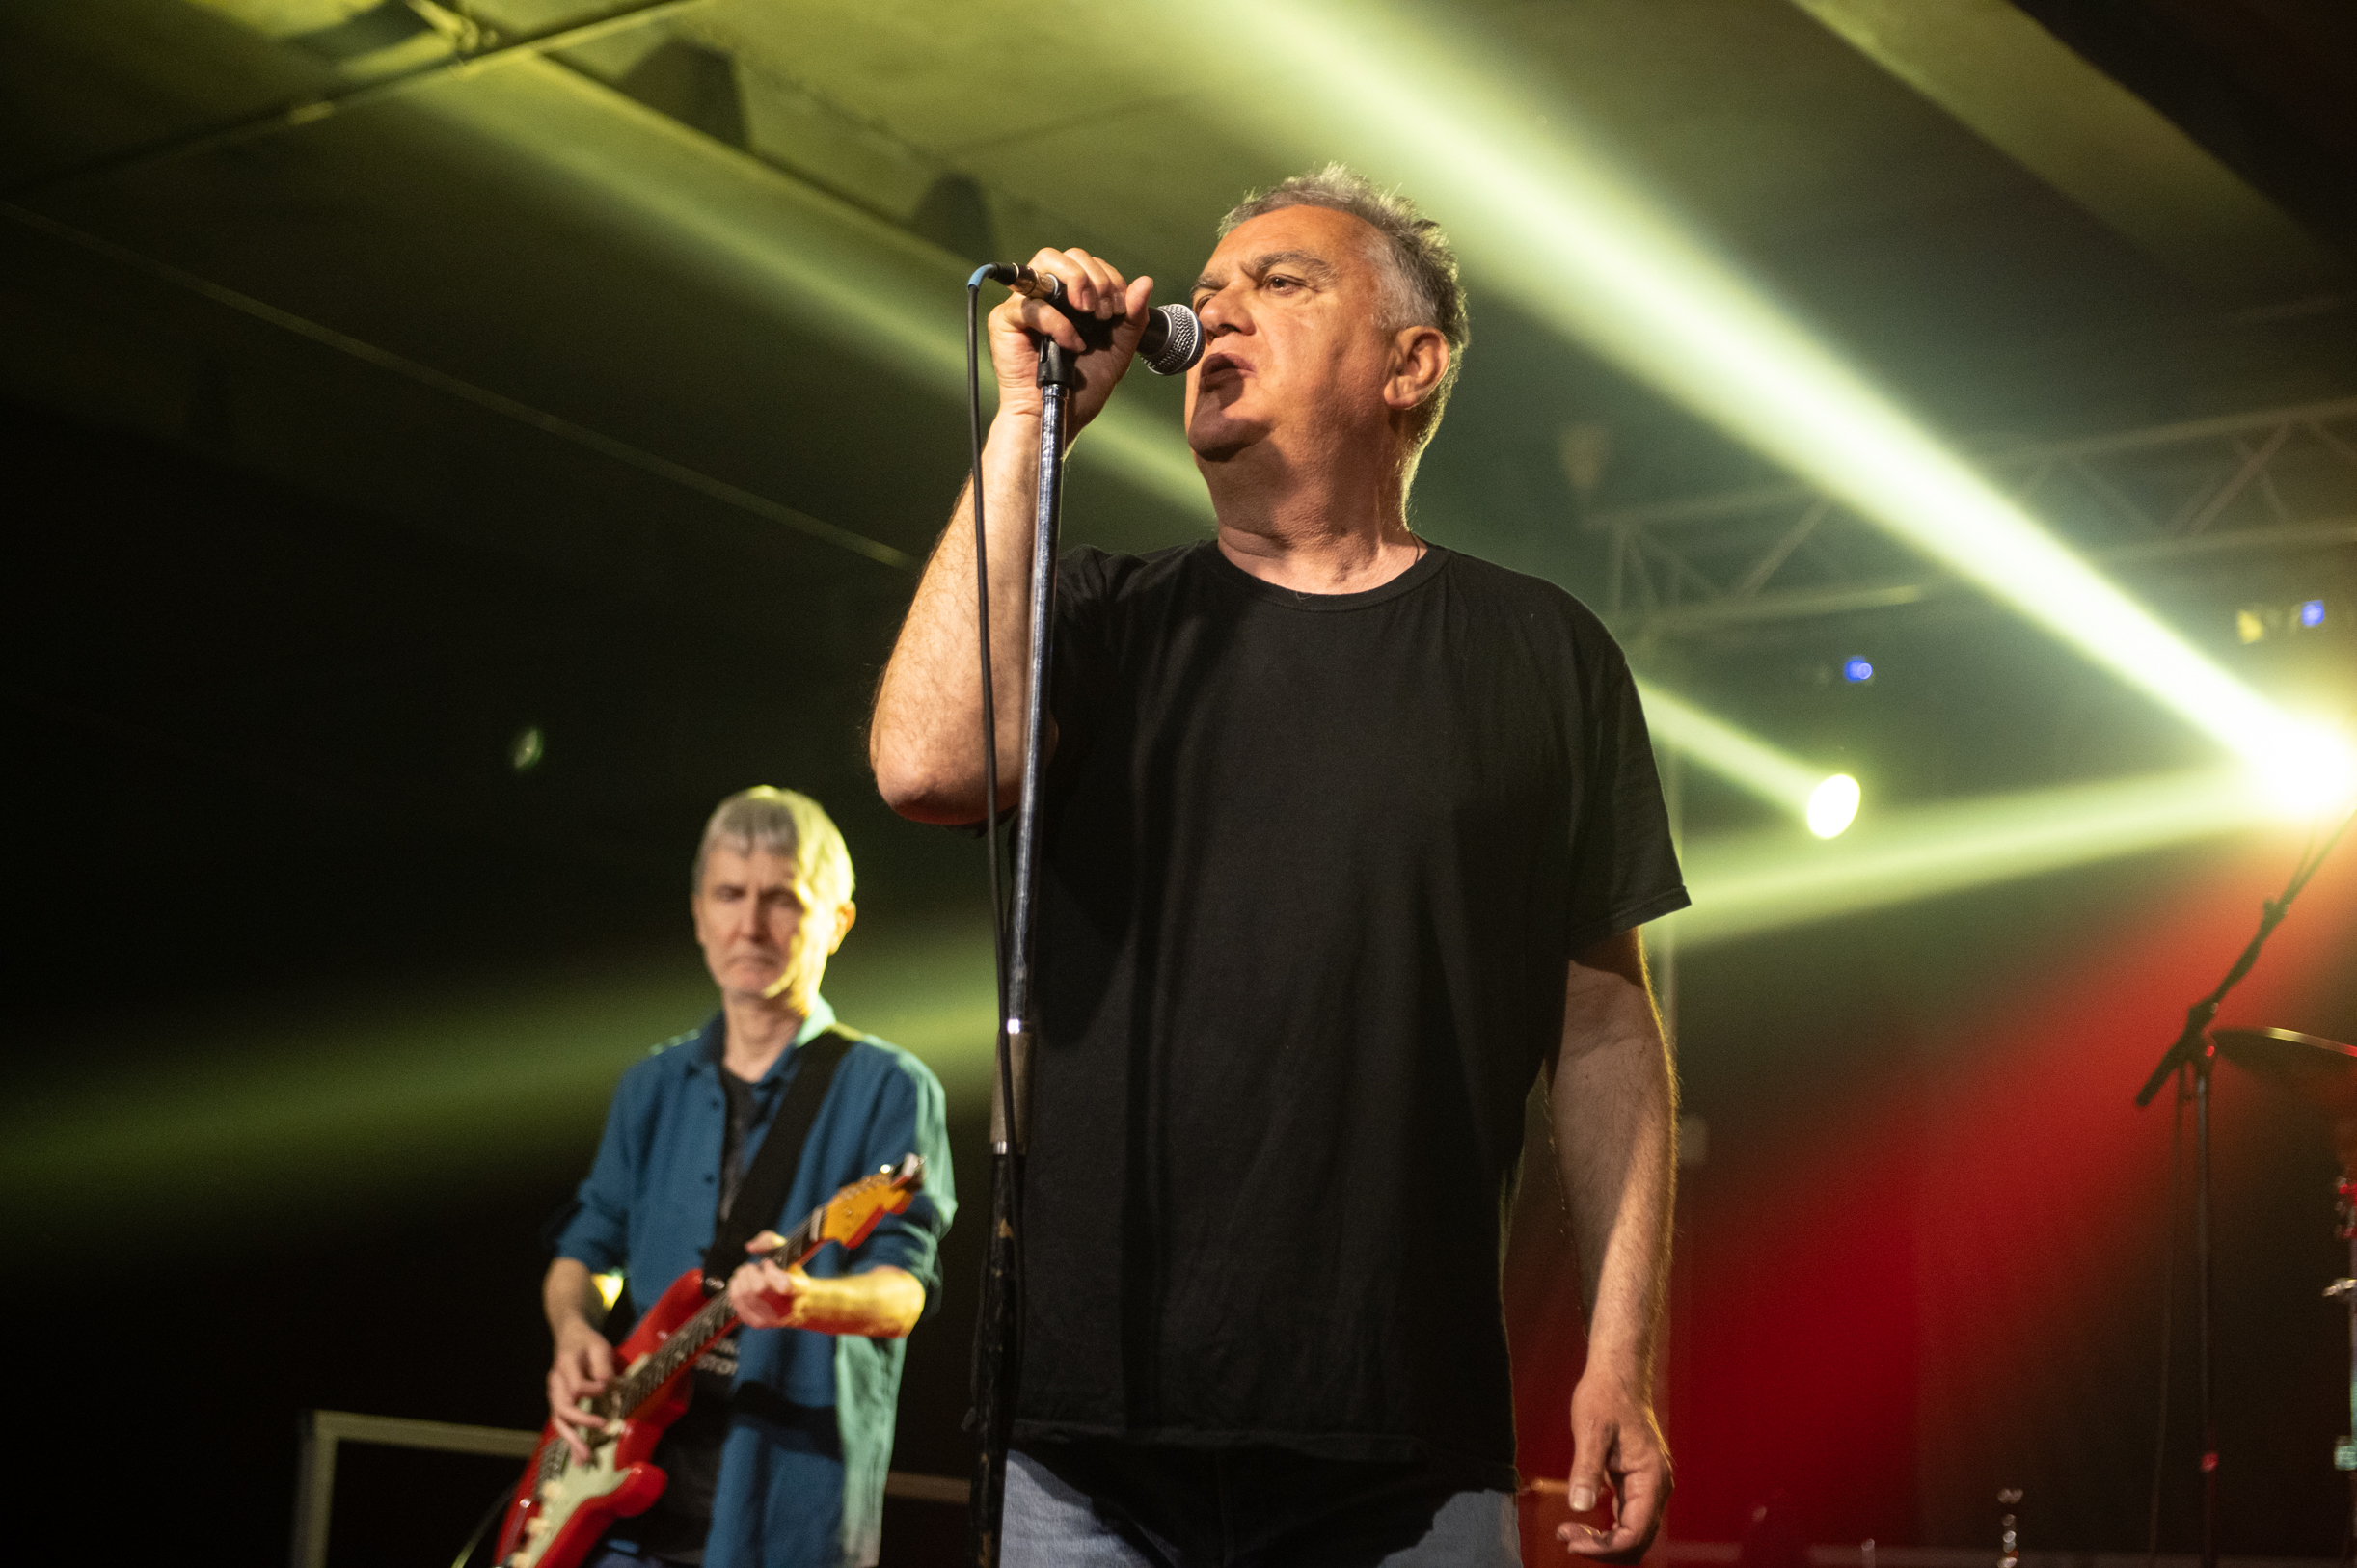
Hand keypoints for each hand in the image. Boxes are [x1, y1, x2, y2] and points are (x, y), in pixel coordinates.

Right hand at [546, 1319, 617, 1463]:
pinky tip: (578, 1456)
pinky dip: (570, 1440)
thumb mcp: (599, 1345)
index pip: (576, 1386)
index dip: (592, 1390)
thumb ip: (602, 1365)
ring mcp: (554, 1394)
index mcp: (565, 1366)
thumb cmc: (586, 1342)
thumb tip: (605, 1384)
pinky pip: (562, 1423)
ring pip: (559, 1421)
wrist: (569, 1337)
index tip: (606, 1388)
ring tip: (584, 1459)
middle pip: (562, 1409)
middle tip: (600, 1431)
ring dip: (571, 1440)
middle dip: (579, 1425)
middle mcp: (555, 1383)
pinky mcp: (558, 1402)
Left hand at [729, 1232, 809, 1328]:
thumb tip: (749, 1247)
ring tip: (745, 1274)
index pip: (782, 1284)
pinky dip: (735, 1289)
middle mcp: (784, 1308)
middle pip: (758, 1289)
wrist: (798, 1307)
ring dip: (741, 1279)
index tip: (769, 1264)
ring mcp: (769, 1318)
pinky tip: (739, 1283)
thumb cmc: (792, 1276)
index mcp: (798, 1290)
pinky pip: (737, 1303)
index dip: (770, 1269)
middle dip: (750, 1272)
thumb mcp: (788, 1252)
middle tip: (752, 1267)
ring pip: (744, 1295)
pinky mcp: (755, 1322)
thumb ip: (770, 1241)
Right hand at [986, 246, 1154, 433]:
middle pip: (1067, 255)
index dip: (1109, 278)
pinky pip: (1030, 305)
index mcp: (1070, 296)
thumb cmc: (1084, 386)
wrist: (1061, 415)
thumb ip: (1132, 316)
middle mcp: (1045, 294)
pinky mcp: (1006, 321)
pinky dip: (1057, 322)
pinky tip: (1071, 344)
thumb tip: (1145, 282)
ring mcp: (1023, 304)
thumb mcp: (1118, 348)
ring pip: (1044, 261)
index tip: (1119, 309)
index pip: (1088, 263)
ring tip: (1090, 313)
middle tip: (1104, 311)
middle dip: (1095, 278)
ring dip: (1076, 282)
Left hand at [1556, 1369, 1671, 1560]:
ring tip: (1568, 1532)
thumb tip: (1580, 1507)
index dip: (1604, 1548)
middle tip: (1565, 1536)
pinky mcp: (1636, 1483)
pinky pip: (1627, 1519)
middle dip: (1602, 1548)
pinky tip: (1580, 1523)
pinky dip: (1606, 1529)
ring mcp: (1648, 1486)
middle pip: (1636, 1541)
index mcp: (1651, 1478)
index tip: (1571, 1541)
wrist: (1618, 1375)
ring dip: (1603, 1542)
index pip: (1635, 1534)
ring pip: (1632, 1533)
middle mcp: (1656, 1487)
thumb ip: (1587, 1469)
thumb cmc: (1606, 1396)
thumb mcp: (1591, 1430)